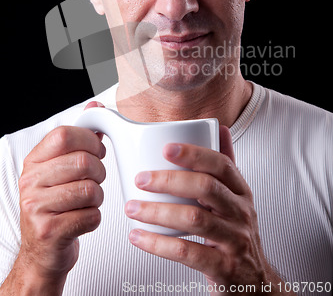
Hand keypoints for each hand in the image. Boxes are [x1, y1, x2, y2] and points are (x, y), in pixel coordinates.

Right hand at [17, 101, 105, 287]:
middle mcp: (30, 182)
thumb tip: (94, 107)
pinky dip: (94, 219)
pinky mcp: (49, 231)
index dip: (90, 141)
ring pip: (90, 190)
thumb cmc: (57, 206)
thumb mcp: (61, 168)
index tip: (97, 151)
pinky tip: (82, 219)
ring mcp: (36, 207)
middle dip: (99, 173)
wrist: (42, 253)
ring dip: (98, 198)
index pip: (64, 135)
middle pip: (83, 163)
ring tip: (87, 202)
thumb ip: (79, 136)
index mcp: (34, 161)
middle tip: (94, 181)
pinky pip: (90, 216)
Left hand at [125, 126, 287, 293]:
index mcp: (241, 192)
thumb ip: (226, 165)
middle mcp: (241, 213)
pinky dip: (158, 244)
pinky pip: (188, 252)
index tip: (166, 148)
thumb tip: (219, 129)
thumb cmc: (236, 233)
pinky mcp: (223, 267)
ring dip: (157, 211)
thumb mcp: (237, 198)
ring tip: (132, 208)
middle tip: (141, 179)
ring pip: (194, 219)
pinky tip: (138, 237)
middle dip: (169, 180)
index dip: (194, 153)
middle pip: (206, 188)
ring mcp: (234, 241)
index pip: (221, 165)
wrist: (254, 283)